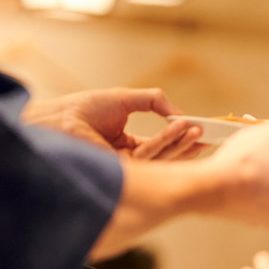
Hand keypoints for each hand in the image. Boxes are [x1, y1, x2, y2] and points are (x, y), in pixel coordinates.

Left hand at [21, 87, 203, 159]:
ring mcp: (125, 167)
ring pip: (161, 158)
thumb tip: (179, 113)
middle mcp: (128, 160)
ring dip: (181, 142)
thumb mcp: (126, 98)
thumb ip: (155, 101)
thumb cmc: (85, 108)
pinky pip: (150, 154)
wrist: (61, 116)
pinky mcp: (122, 170)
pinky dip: (166, 139)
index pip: (160, 146)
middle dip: (188, 146)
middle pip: (165, 156)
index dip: (181, 140)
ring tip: (197, 128)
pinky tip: (178, 126)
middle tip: (207, 134)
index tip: (200, 132)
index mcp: (127, 146)